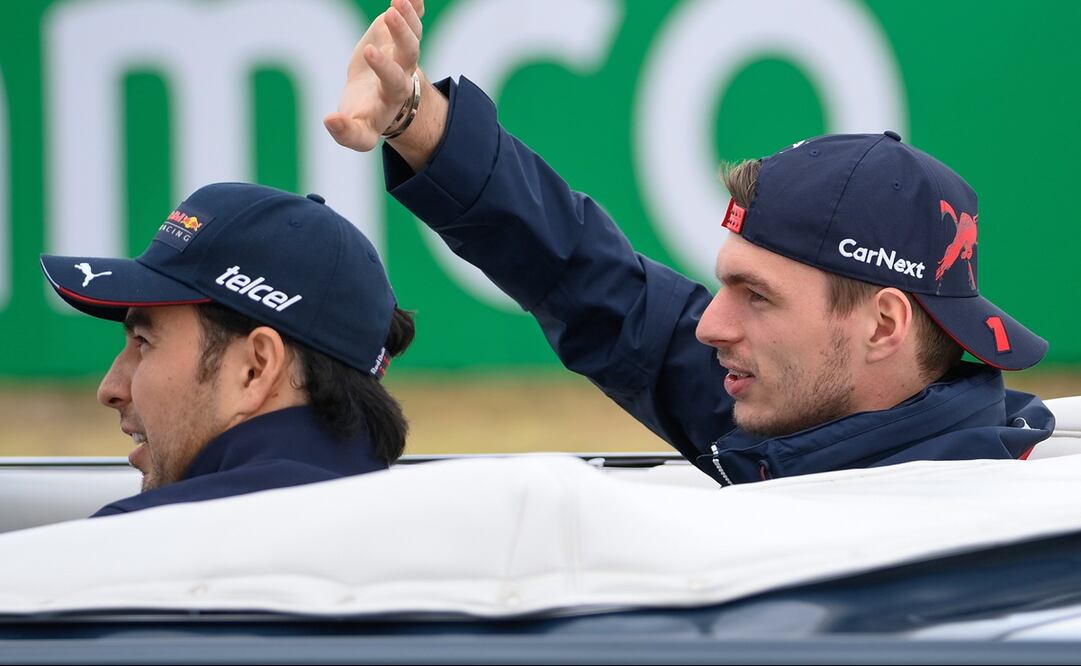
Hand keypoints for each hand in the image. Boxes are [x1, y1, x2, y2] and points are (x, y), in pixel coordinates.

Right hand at [324, 0, 424, 151]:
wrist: (377, 100)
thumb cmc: (365, 119)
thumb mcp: (358, 134)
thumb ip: (347, 133)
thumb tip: (329, 121)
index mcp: (393, 94)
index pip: (394, 80)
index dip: (384, 67)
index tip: (369, 52)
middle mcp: (404, 71)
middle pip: (411, 53)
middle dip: (403, 34)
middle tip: (391, 14)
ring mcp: (403, 52)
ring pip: (414, 33)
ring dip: (408, 15)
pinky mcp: (399, 37)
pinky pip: (413, 19)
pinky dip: (414, 6)